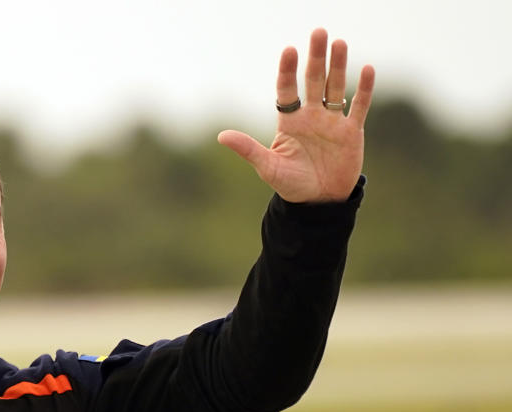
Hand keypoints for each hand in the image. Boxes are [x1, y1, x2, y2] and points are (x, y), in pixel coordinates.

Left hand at [217, 28, 375, 203]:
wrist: (318, 203)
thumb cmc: (291, 185)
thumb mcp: (268, 167)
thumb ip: (248, 149)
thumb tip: (220, 136)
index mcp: (290, 122)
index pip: (287, 90)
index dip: (288, 71)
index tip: (289, 50)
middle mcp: (311, 116)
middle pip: (314, 81)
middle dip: (315, 58)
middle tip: (318, 32)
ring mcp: (332, 122)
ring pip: (336, 88)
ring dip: (339, 66)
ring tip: (339, 43)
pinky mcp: (352, 132)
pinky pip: (359, 107)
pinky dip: (363, 89)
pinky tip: (367, 69)